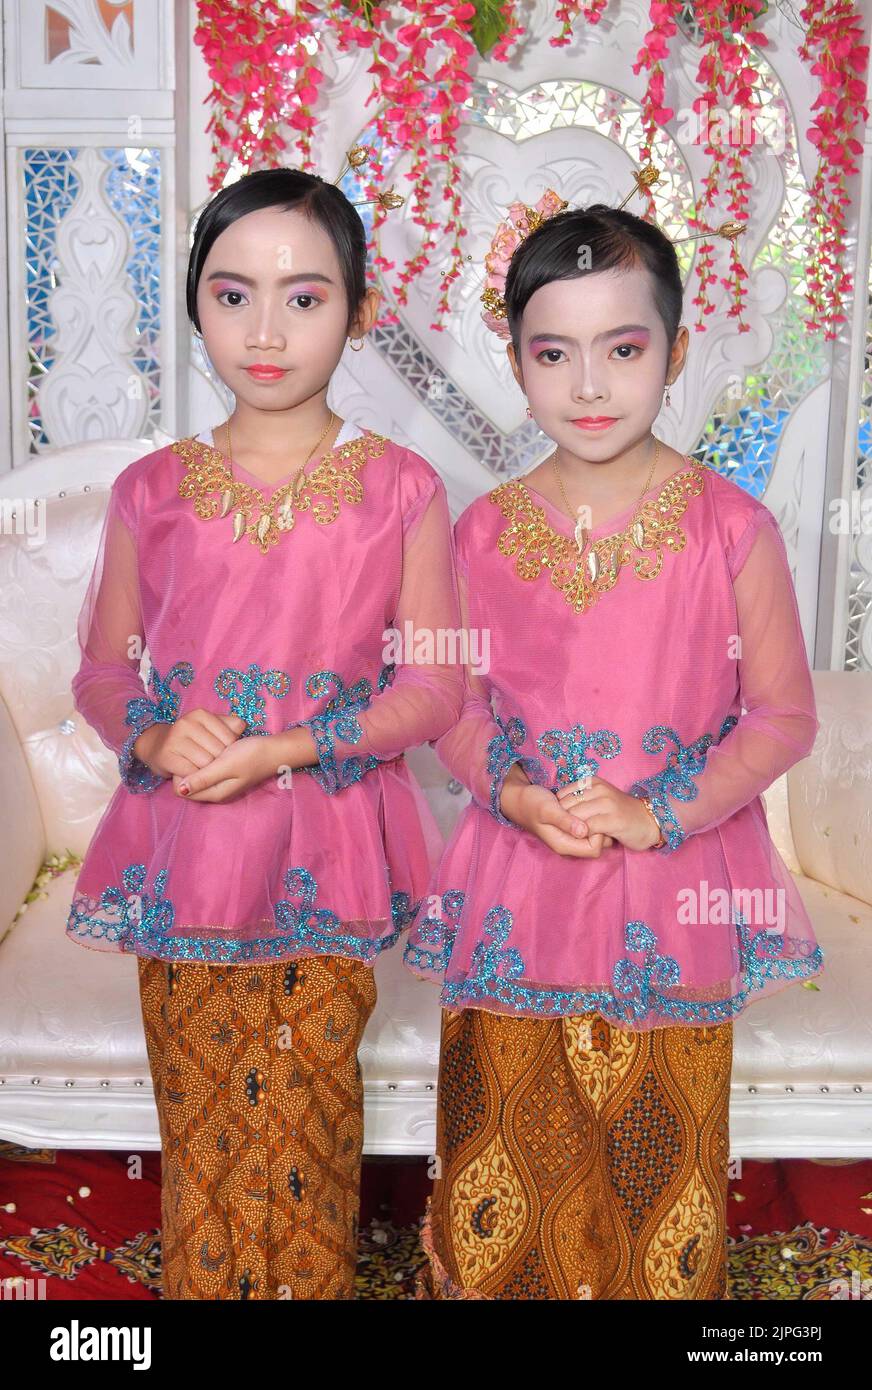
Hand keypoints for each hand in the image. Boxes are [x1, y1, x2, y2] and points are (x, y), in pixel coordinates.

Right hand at [133, 710, 246, 778]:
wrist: (156, 745)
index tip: (224, 754)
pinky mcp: (166, 756)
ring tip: (205, 771)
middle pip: (218, 752)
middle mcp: (187, 723)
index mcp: (201, 714)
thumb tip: (242, 726)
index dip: (231, 751)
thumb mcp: (208, 727)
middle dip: (219, 762)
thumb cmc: (190, 738)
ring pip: (206, 764)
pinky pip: (191, 773)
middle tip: (214, 765)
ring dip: (208, 772)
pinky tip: (194, 775)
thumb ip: (228, 725)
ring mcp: (175, 739)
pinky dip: (195, 778)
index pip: (230, 738)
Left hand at [173, 731, 281, 802]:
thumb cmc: (253, 756)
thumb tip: (180, 790)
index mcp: (214, 793)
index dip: (180, 774)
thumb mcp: (226, 765)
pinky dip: (205, 760)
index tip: (188, 756)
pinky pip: (206, 770)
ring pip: (197, 775)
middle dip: (188, 768)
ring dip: (196, 763)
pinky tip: (211, 748)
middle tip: (195, 749)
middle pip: (188, 783)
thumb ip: (203, 778)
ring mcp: (221, 783)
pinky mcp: (226, 774)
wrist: (277, 749)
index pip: (181, 790)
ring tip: (204, 747)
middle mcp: (216, 792)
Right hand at [499, 766, 613, 857]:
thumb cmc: (531, 803)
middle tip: (597, 811)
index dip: (598, 834)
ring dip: (598, 823)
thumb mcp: (547, 810)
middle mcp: (569, 844)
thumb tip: (584, 831)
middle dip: (601, 829)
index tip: (593, 816)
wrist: (520, 798)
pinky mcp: (572, 828)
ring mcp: (570, 837)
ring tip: (593, 807)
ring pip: (596, 836)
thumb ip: (564, 821)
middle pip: (598, 846)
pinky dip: (593, 818)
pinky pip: (590, 828)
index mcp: (563, 845)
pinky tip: (589, 805)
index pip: (594, 849)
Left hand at [555, 775, 663, 850]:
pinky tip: (589, 839)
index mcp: (592, 782)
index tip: (564, 823)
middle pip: (566, 807)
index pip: (561, 796)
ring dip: (573, 831)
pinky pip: (587, 828)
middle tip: (569, 833)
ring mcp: (606, 803)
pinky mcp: (613, 819)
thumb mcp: (599, 798)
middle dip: (564, 822)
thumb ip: (580, 800)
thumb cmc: (620, 812)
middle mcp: (598, 789)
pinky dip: (584, 836)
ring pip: (575, 817)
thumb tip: (556, 808)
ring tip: (579, 837)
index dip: (558, 812)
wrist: (649, 821)